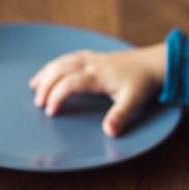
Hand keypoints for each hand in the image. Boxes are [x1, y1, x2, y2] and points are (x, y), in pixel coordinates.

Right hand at [29, 43, 166, 136]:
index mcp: (98, 75)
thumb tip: (109, 132)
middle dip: (46, 86)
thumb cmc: (143, 83)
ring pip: (62, 61)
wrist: (154, 63)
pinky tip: (49, 72)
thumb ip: (120, 116)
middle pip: (60, 70)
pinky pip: (69, 58)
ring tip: (34, 87)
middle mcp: (91, 64)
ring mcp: (92, 58)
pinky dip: (55, 65)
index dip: (57, 96)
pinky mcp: (94, 57)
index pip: (70, 83)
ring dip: (46, 74)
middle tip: (38, 104)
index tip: (51, 112)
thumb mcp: (134, 101)